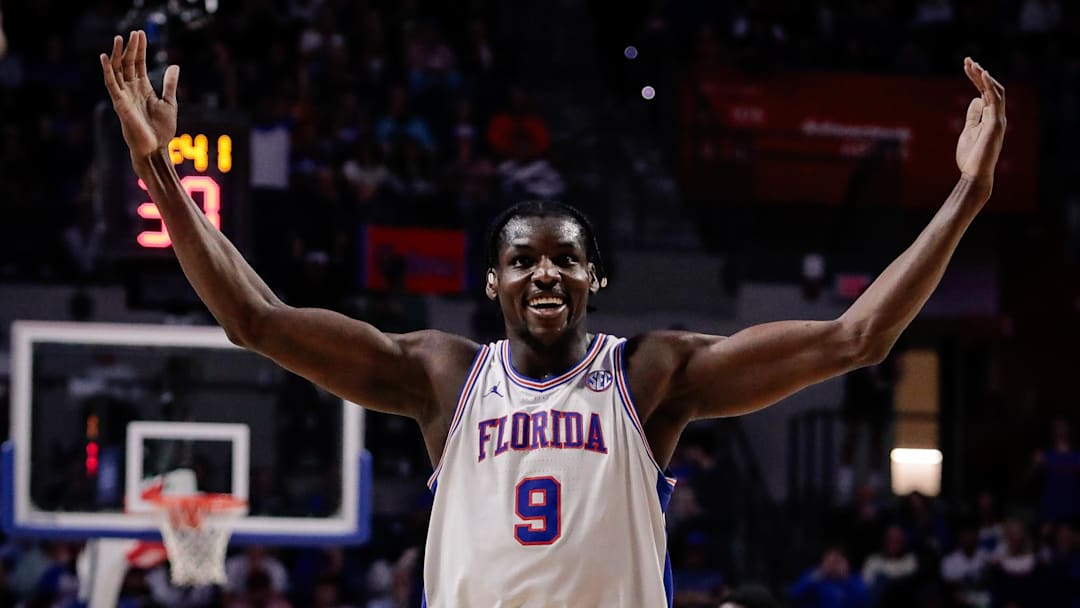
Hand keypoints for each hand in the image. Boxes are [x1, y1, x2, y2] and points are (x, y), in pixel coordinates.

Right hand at [99, 31, 179, 160]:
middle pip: (128, 64)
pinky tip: (104, 57)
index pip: (139, 64)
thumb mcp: (169, 102)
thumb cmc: (162, 129)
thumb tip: (174, 65)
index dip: (140, 49)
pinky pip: (111, 84)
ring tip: (120, 38)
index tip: (140, 34)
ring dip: (118, 54)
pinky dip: (107, 71)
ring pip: (118, 70)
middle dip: (131, 48)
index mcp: (143, 88)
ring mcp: (124, 96)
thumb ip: (170, 84)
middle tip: (134, 32)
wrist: (156, 148)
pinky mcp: (119, 104)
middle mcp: (131, 90)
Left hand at [956, 58, 1005, 187]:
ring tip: (974, 65)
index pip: (984, 92)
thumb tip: (975, 100)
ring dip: (984, 77)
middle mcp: (997, 116)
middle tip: (968, 60)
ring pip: (995, 91)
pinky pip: (995, 101)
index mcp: (990, 117)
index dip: (977, 78)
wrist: (974, 174)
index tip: (967, 66)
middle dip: (979, 73)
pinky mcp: (996, 124)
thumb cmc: (971, 156)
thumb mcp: (969, 131)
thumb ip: (973, 116)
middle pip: (990, 88)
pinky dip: (989, 86)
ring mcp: (998, 120)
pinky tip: (982, 75)